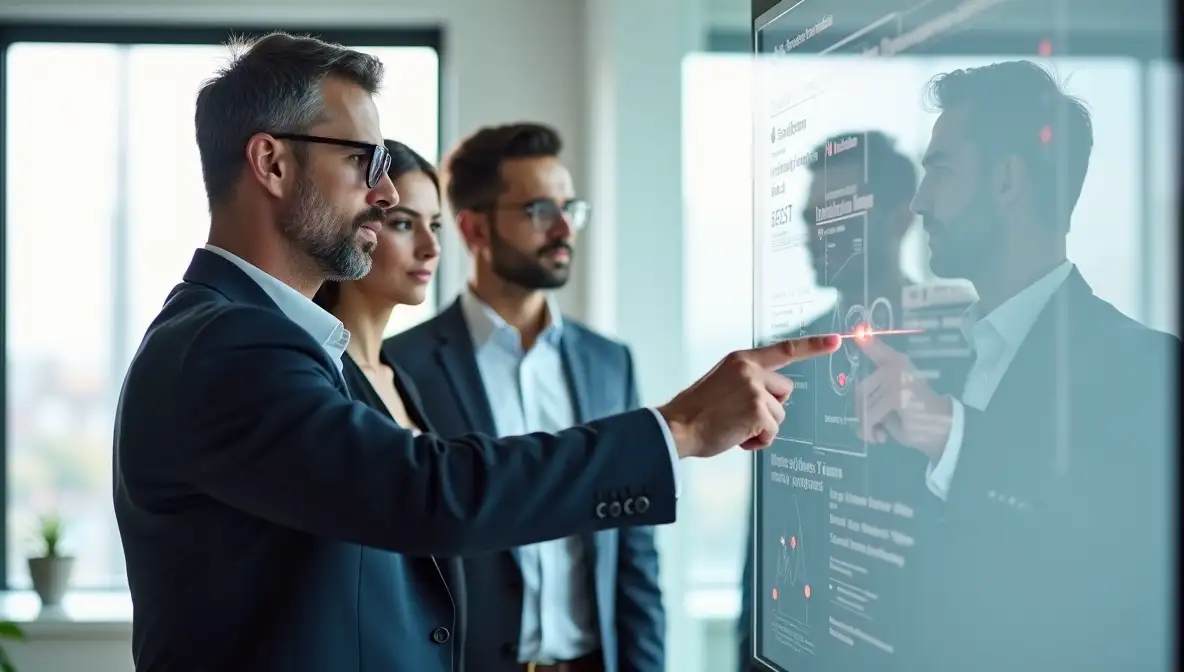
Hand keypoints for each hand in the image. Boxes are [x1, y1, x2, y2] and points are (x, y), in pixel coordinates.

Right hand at [658, 334, 839, 458]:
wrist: (677, 427)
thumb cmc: (696, 412)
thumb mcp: (721, 382)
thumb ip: (746, 381)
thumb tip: (768, 398)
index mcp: (741, 360)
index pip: (785, 349)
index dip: (813, 345)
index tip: (836, 341)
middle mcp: (750, 369)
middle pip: (785, 391)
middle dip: (770, 407)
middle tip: (740, 415)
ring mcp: (755, 389)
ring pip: (780, 414)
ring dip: (762, 427)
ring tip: (734, 427)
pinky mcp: (758, 410)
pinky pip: (772, 431)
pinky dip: (757, 440)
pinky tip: (737, 437)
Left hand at [853, 337, 952, 459]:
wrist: (944, 431)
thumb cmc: (917, 419)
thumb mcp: (891, 406)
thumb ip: (873, 401)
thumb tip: (856, 410)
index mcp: (896, 363)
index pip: (877, 348)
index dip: (867, 341)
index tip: (859, 329)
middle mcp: (896, 366)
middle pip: (861, 390)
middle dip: (861, 413)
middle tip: (870, 429)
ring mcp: (896, 379)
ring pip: (864, 404)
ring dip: (866, 425)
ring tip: (878, 435)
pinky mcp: (897, 395)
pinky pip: (871, 415)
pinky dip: (871, 429)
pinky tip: (881, 437)